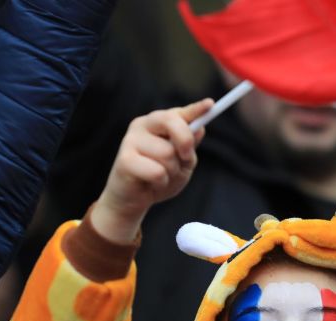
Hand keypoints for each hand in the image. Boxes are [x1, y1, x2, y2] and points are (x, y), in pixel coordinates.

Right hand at [91, 99, 213, 243]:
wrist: (131, 200)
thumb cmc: (157, 178)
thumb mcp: (181, 162)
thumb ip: (189, 146)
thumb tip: (199, 129)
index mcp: (156, 122)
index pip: (178, 113)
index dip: (195, 109)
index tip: (210, 105)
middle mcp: (141, 126)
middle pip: (172, 123)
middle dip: (185, 141)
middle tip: (187, 157)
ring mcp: (130, 141)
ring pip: (167, 153)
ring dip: (172, 171)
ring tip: (162, 178)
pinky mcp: (125, 161)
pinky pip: (157, 172)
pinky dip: (162, 182)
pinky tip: (151, 185)